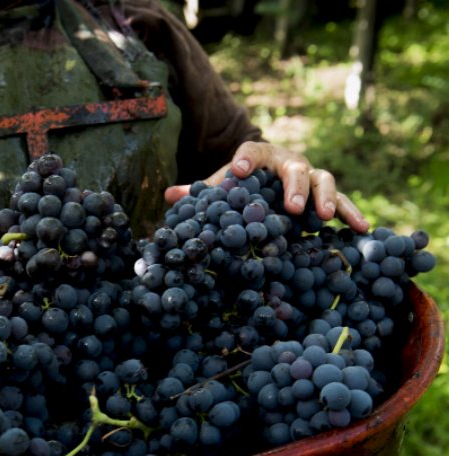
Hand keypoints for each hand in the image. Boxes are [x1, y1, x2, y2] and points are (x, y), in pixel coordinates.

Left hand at [164, 141, 368, 232]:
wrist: (267, 177)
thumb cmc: (242, 183)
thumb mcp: (222, 187)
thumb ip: (198, 192)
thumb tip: (168, 196)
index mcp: (259, 157)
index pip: (251, 151)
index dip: (245, 159)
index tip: (238, 170)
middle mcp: (288, 163)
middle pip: (294, 168)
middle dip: (294, 187)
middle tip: (293, 207)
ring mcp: (310, 177)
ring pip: (323, 180)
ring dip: (326, 198)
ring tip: (324, 217)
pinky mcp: (326, 195)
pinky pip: (343, 202)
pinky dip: (352, 213)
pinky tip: (362, 228)